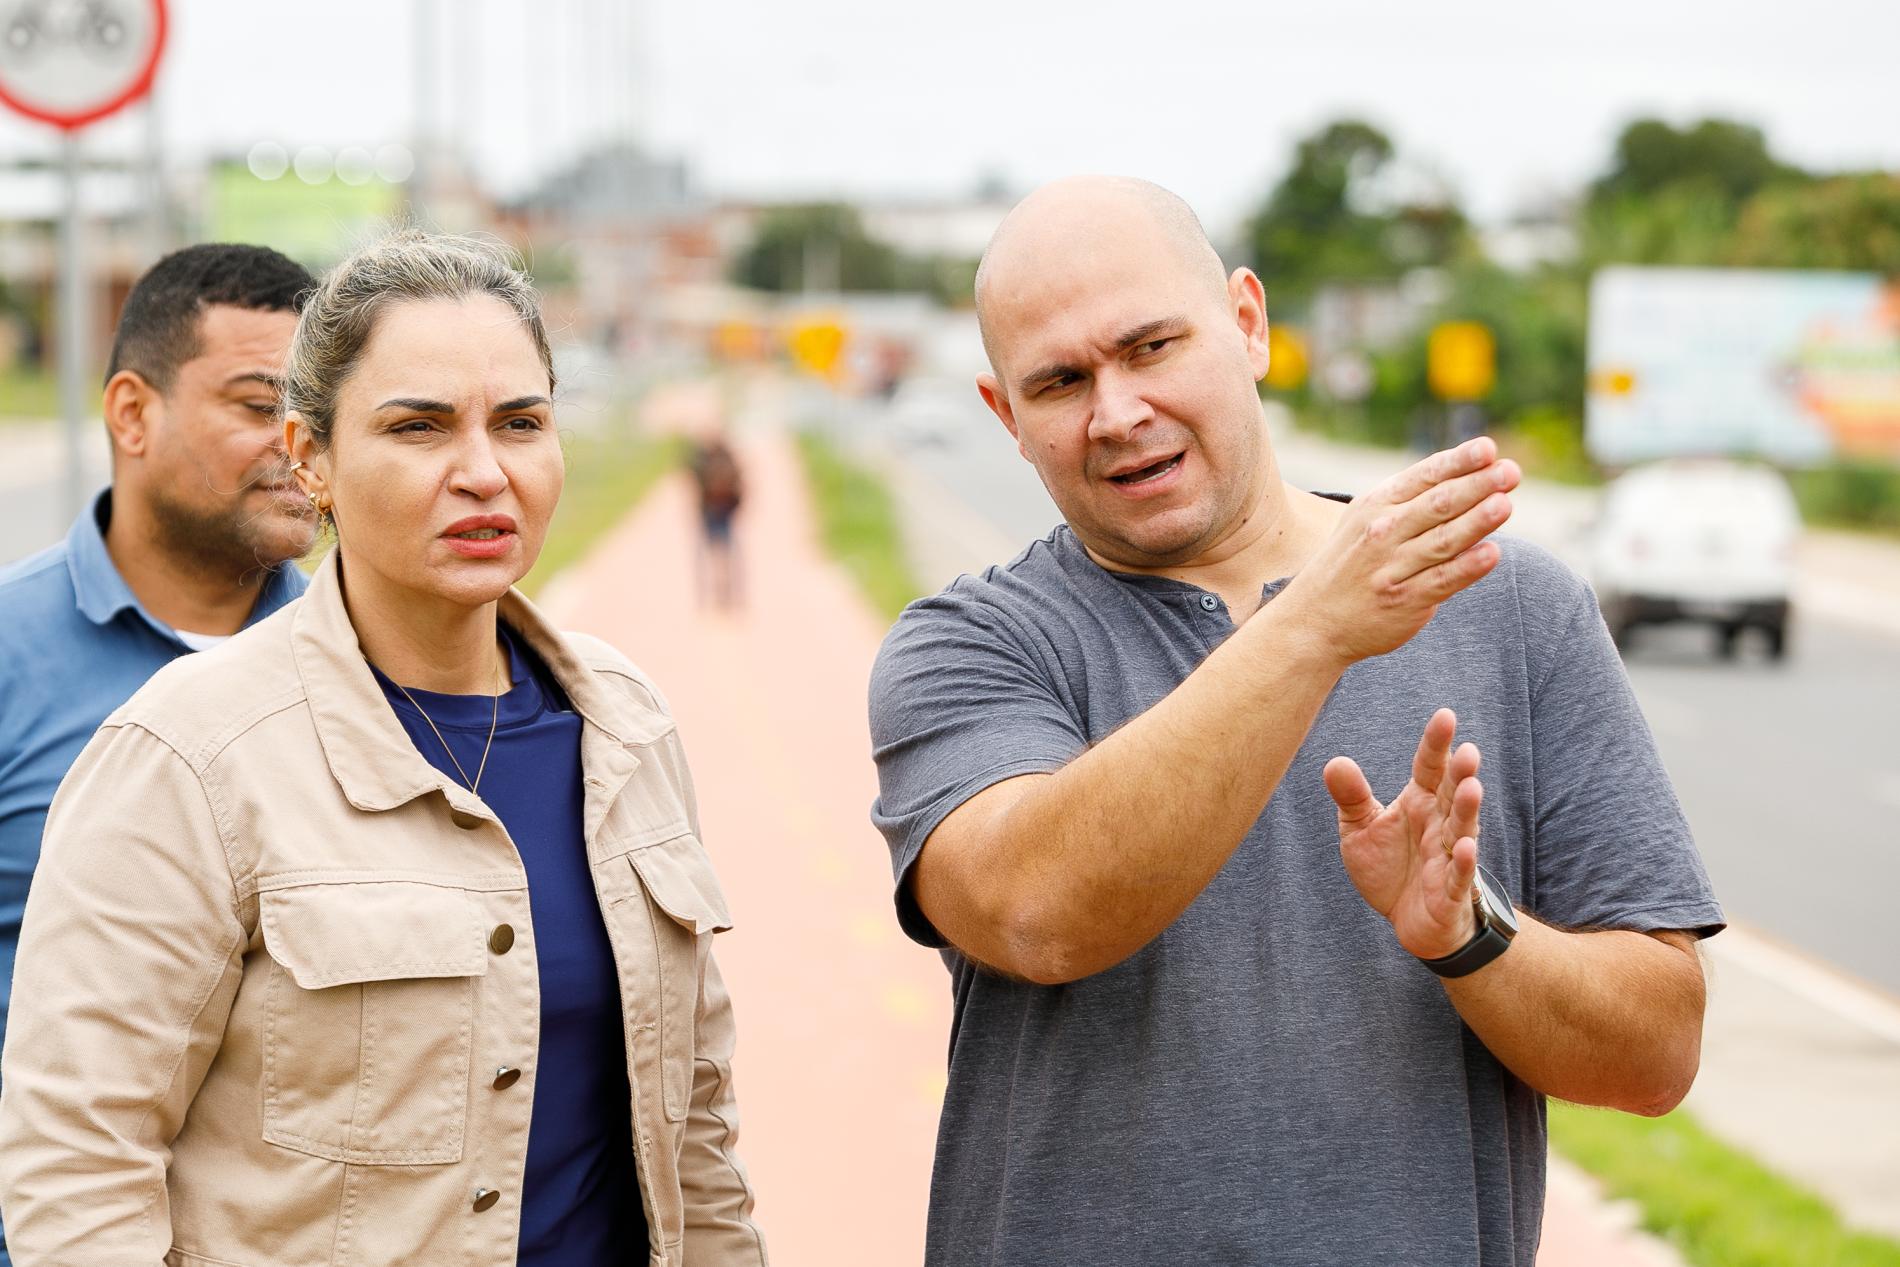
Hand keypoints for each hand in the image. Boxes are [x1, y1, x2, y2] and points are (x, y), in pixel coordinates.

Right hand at [1277, 439, 1519, 669]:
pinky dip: (1468, 567)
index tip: (1488, 449)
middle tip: (1510, 472)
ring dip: (1477, 521)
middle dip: (1477, 486)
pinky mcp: (1405, 601)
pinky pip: (1442, 581)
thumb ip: (1410, 498)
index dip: (1459, 461)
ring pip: (1443, 540)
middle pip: (1438, 504)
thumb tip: (1469, 471)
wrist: (1314, 620)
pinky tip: (1492, 553)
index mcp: (1376, 505)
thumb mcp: (1366, 519)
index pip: (1424, 476)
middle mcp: (1382, 532)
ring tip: (1505, 503)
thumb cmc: (1351, 563)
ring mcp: (1393, 568)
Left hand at [1324, 708, 1482, 960]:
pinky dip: (1463, 863)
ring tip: (1473, 787)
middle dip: (1461, 773)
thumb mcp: (1359, 830)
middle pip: (1452, 794)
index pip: (1430, 767)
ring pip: (1461, 829)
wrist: (1407, 920)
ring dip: (1468, 810)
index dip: (1436, 744)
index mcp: (1420, 802)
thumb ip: (1351, 798)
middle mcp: (1439, 824)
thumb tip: (1334, 761)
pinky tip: (1466, 847)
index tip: (1445, 716)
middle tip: (1468, 750)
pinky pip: (1459, 875)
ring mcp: (1448, 856)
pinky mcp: (1451, 891)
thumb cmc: (1389, 867)